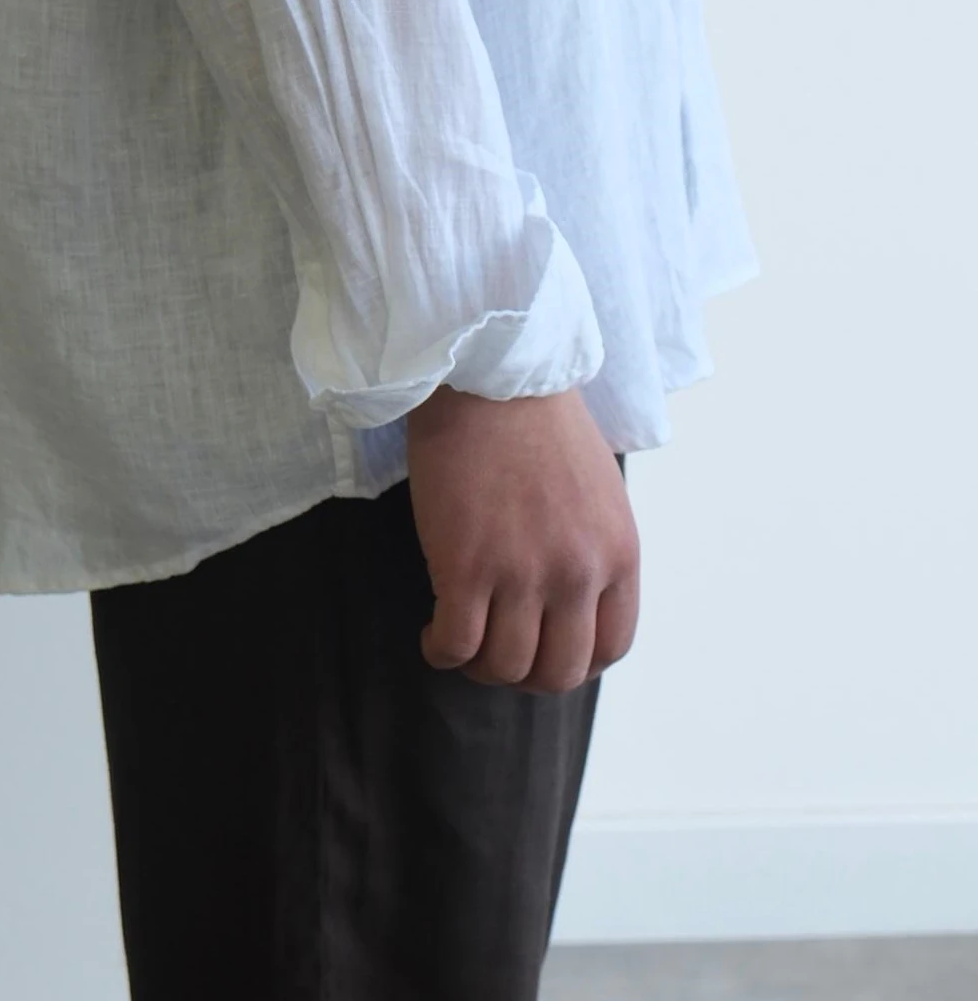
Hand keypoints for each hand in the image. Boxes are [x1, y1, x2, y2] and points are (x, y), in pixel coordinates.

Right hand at [404, 381, 638, 693]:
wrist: (489, 374)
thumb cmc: (537, 419)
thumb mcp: (598, 490)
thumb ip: (594, 548)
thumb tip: (574, 600)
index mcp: (618, 553)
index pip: (610, 647)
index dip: (573, 661)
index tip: (543, 651)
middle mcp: (578, 572)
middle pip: (557, 671)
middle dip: (524, 674)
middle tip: (496, 651)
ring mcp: (523, 573)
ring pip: (503, 666)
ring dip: (479, 665)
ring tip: (460, 638)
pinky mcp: (466, 566)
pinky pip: (456, 644)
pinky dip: (441, 650)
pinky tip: (432, 632)